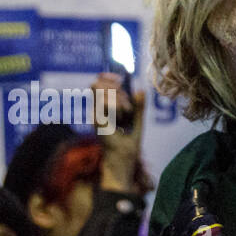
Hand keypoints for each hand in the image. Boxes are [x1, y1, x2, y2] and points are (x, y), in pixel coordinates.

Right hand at [92, 72, 145, 192]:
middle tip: (127, 108)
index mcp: (104, 108)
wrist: (122, 158)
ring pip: (107, 92)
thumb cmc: (128, 144)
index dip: (108, 77)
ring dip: (121, 101)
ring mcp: (95, 113)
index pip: (100, 83)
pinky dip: (118, 108)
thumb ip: (139, 107)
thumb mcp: (137, 122)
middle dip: (118, 90)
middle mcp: (97, 109)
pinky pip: (108, 102)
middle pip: (101, 84)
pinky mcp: (96, 119)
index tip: (119, 77)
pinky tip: (120, 119)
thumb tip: (141, 89)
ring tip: (124, 116)